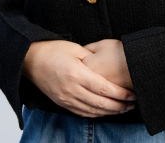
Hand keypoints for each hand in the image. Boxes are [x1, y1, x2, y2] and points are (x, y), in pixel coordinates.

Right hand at [21, 40, 135, 117]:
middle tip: (132, 104)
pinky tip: (105, 112)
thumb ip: (92, 59)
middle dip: (119, 106)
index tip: (132, 94)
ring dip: (109, 112)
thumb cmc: (54, 50)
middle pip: (100, 103)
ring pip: (92, 111)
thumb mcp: (75, 49)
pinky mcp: (62, 103)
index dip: (120, 94)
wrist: (31, 60)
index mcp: (77, 74)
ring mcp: (66, 99)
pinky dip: (96, 114)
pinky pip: (82, 113)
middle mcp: (71, 90)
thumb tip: (108, 68)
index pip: (104, 89)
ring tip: (123, 109)